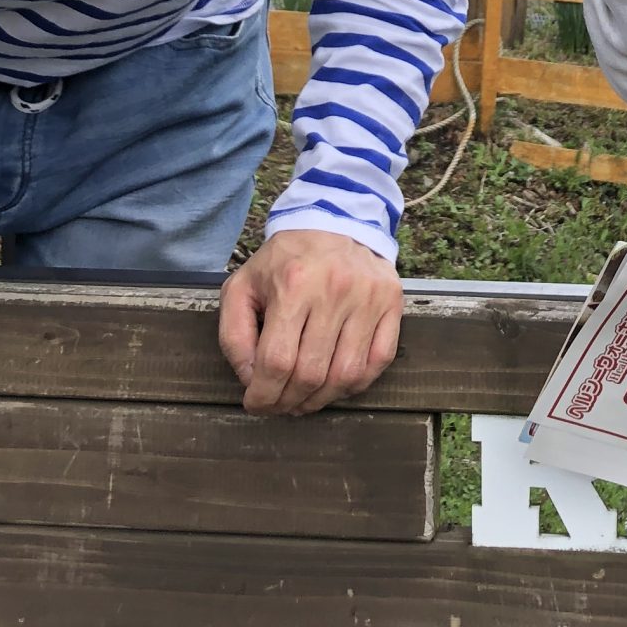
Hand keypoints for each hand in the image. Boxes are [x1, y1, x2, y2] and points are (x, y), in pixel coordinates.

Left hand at [218, 229, 403, 415]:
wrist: (333, 221)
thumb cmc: (284, 261)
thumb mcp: (242, 287)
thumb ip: (234, 335)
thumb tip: (251, 379)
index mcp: (292, 284)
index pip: (277, 361)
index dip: (263, 394)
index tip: (255, 404)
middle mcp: (334, 290)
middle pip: (311, 373)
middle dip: (288, 402)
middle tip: (278, 406)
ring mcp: (368, 297)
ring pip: (346, 375)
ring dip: (321, 399)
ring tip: (304, 400)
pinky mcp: (392, 302)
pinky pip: (377, 361)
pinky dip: (355, 384)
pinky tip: (335, 384)